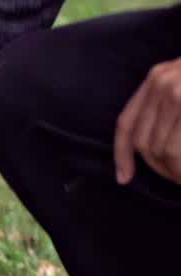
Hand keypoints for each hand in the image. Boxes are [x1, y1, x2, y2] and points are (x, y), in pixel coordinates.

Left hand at [115, 57, 180, 183]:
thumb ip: (164, 111)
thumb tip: (142, 149)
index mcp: (157, 77)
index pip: (127, 123)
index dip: (121, 154)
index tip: (124, 178)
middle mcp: (163, 82)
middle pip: (144, 142)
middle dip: (158, 167)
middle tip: (177, 178)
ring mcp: (178, 92)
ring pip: (163, 149)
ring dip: (174, 169)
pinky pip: (176, 149)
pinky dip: (180, 166)